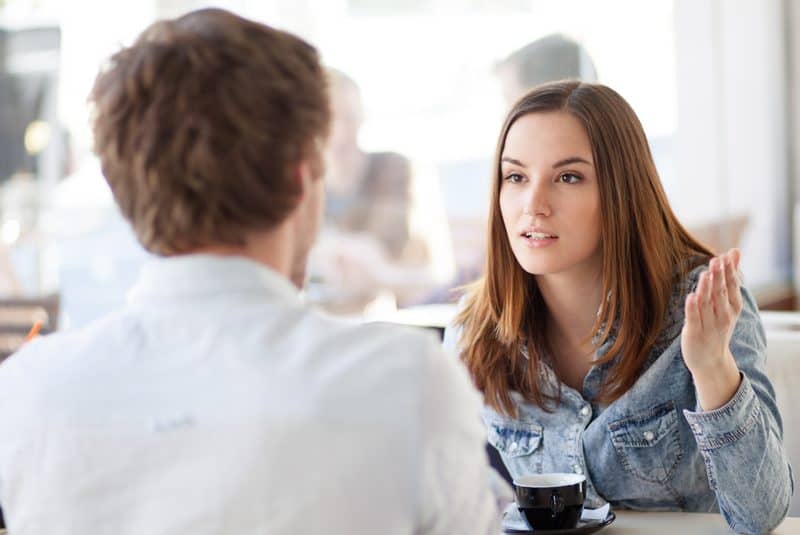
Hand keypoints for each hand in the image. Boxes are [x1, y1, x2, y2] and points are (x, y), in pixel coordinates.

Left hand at [680, 249, 742, 408]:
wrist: (710, 360)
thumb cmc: (717, 325)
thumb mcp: (727, 303)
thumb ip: (729, 277)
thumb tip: (734, 251)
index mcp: (732, 308)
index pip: (732, 287)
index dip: (729, 272)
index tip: (726, 256)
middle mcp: (723, 316)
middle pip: (720, 293)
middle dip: (719, 277)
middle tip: (716, 260)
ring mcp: (709, 326)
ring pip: (707, 305)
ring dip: (706, 289)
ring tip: (706, 274)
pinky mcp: (694, 333)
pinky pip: (694, 319)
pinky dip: (693, 308)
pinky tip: (691, 296)